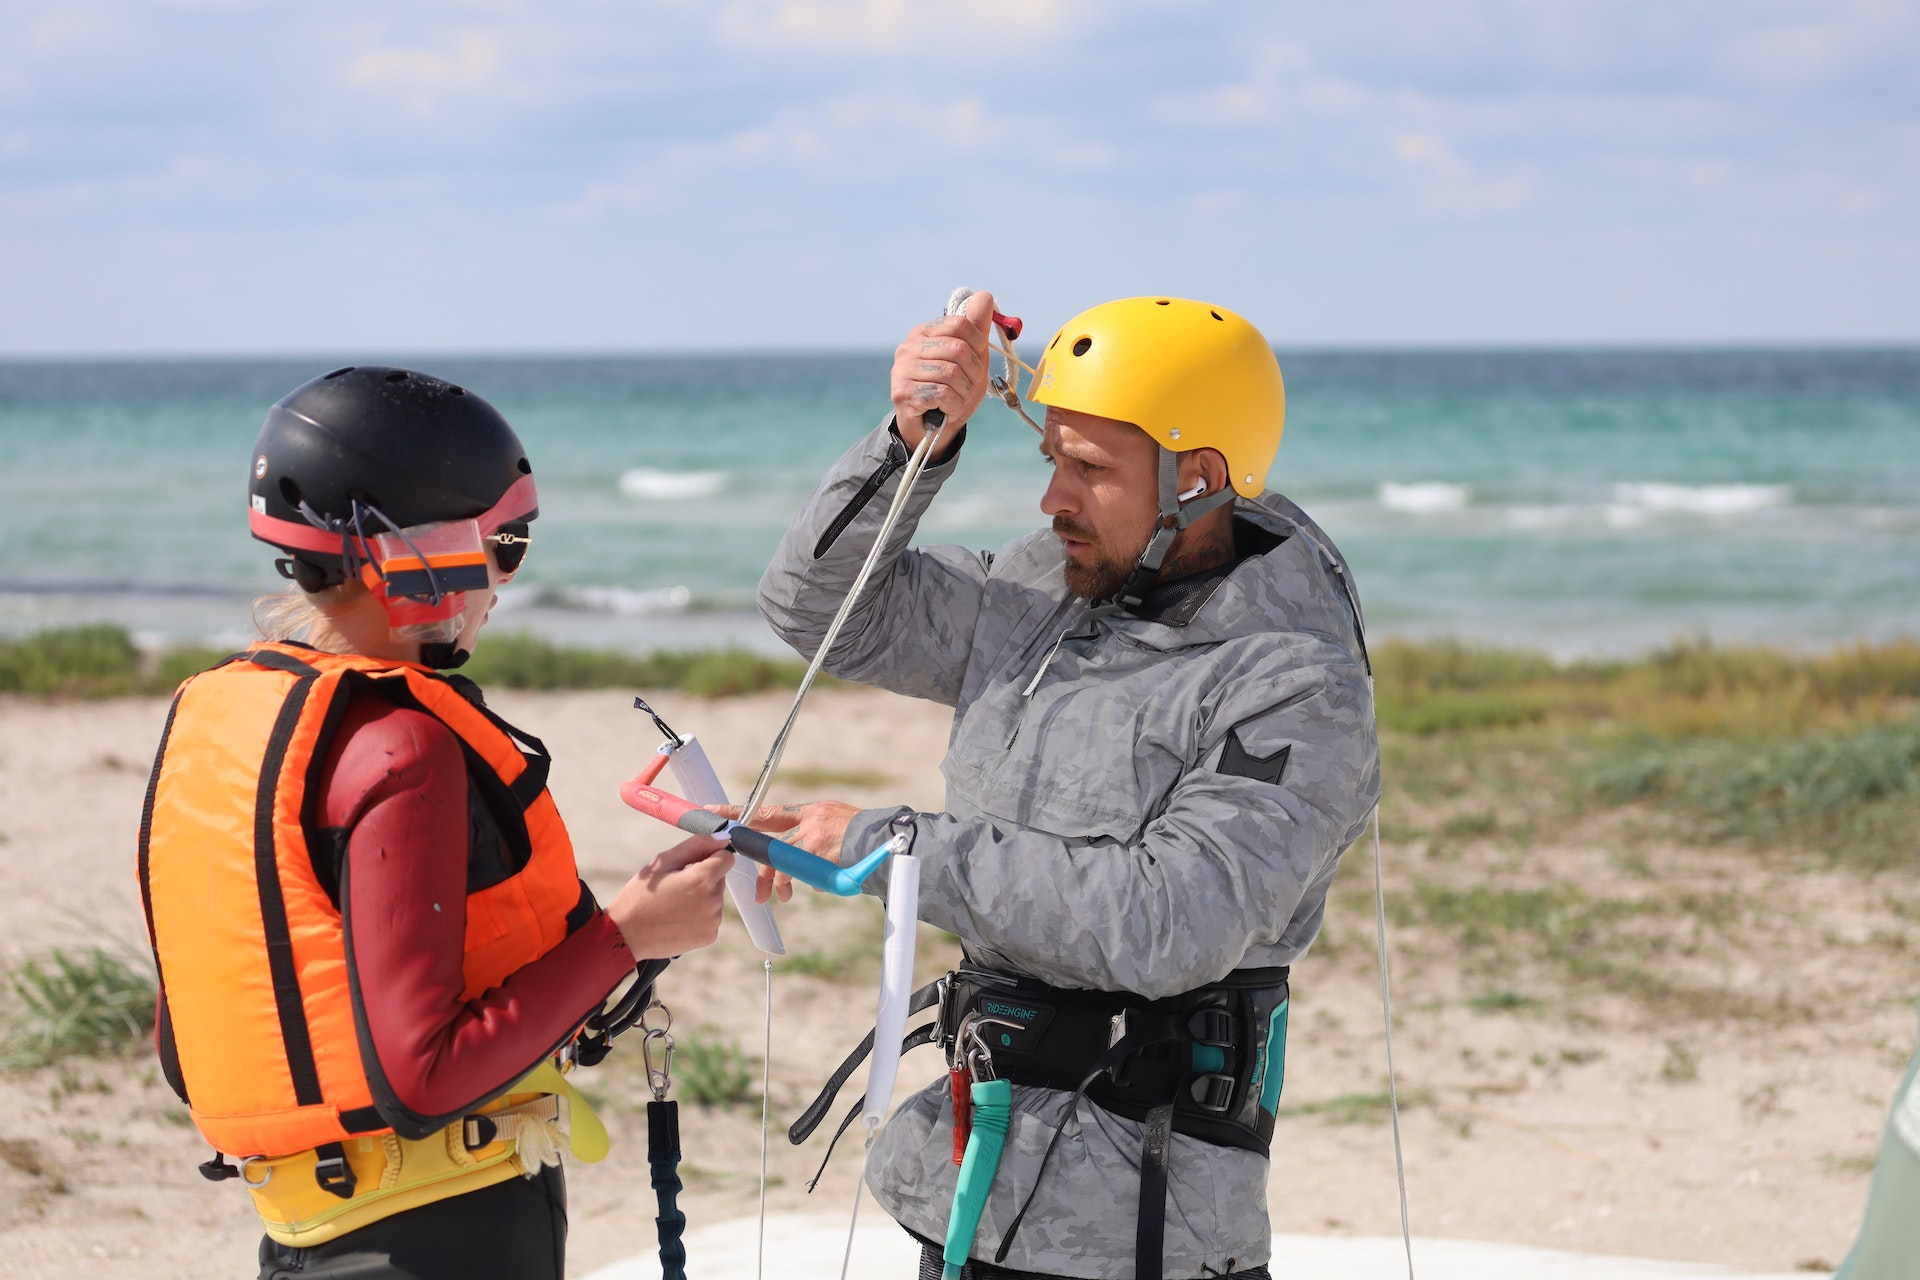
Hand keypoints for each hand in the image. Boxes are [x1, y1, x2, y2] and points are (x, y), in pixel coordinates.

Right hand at [605, 834, 731, 959]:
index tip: (694, 864)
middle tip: (676, 886)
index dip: (711, 856)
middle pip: (720, 879)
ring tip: (674, 904)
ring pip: (715, 899)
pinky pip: (711, 918)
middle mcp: (713, 901)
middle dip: (703, 878)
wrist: (626, 934)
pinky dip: (699, 917)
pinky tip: (678, 919)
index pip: (727, 858)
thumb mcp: (663, 862)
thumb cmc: (640, 895)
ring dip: (701, 898)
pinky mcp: (709, 937)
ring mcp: (713, 921)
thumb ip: (696, 845)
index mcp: (702, 879)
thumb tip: (722, 837)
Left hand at [705, 800, 861, 896]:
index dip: (737, 812)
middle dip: (762, 874)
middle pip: (770, 847)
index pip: (765, 811)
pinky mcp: (821, 853)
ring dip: (783, 886)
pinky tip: (825, 884)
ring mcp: (813, 837)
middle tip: (758, 895)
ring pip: (785, 866)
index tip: (712, 812)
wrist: (886, 838)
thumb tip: (794, 854)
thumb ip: (810, 832)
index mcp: (808, 811)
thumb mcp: (834, 821)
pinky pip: (808, 877)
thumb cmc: (862, 833)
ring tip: (786, 898)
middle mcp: (808, 821)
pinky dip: (815, 885)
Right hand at [890, 289, 995, 460]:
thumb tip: (985, 295)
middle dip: (973, 373)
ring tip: (956, 399)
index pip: (960, 324)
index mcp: (925, 332)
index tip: (976, 362)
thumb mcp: (971, 358)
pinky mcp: (901, 392)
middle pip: (958, 349)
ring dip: (963, 393)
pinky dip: (953, 406)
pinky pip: (941, 394)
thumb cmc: (952, 390)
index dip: (978, 345)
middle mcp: (909, 346)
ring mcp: (902, 369)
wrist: (931, 429)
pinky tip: (946, 409)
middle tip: (969, 386)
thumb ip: (977, 328)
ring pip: (951, 374)